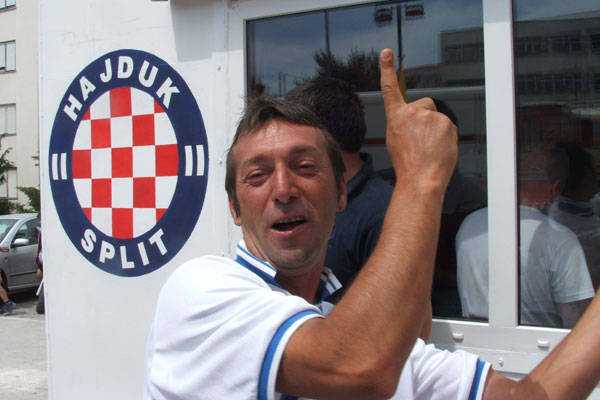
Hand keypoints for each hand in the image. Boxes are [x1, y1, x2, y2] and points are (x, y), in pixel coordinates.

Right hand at [379, 48, 457, 194]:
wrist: (420, 178)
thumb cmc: (407, 164)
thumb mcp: (395, 140)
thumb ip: (404, 124)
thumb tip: (416, 122)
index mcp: (396, 117)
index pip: (390, 89)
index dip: (387, 70)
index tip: (387, 53)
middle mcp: (413, 112)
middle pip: (425, 106)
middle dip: (426, 118)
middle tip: (422, 140)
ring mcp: (431, 117)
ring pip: (437, 119)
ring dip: (436, 131)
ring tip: (429, 149)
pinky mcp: (446, 123)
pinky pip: (448, 128)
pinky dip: (445, 138)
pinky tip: (438, 150)